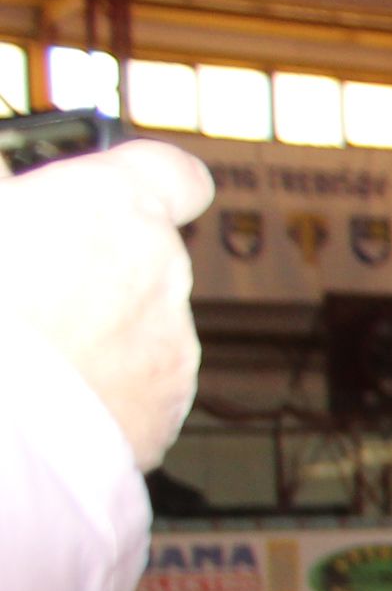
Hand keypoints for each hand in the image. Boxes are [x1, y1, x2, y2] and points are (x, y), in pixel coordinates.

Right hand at [0, 141, 213, 469]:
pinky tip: (42, 403)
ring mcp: (171, 349)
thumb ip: (12, 190)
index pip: (175, 175)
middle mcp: (164, 272)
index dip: (153, 183)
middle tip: (27, 289)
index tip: (125, 190)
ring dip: (96, 338)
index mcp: (120, 205)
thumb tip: (15, 181)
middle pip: (145, 261)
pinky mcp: (161, 415)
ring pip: (138, 332)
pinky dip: (97, 397)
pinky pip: (132, 395)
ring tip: (26, 357)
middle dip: (97, 273)